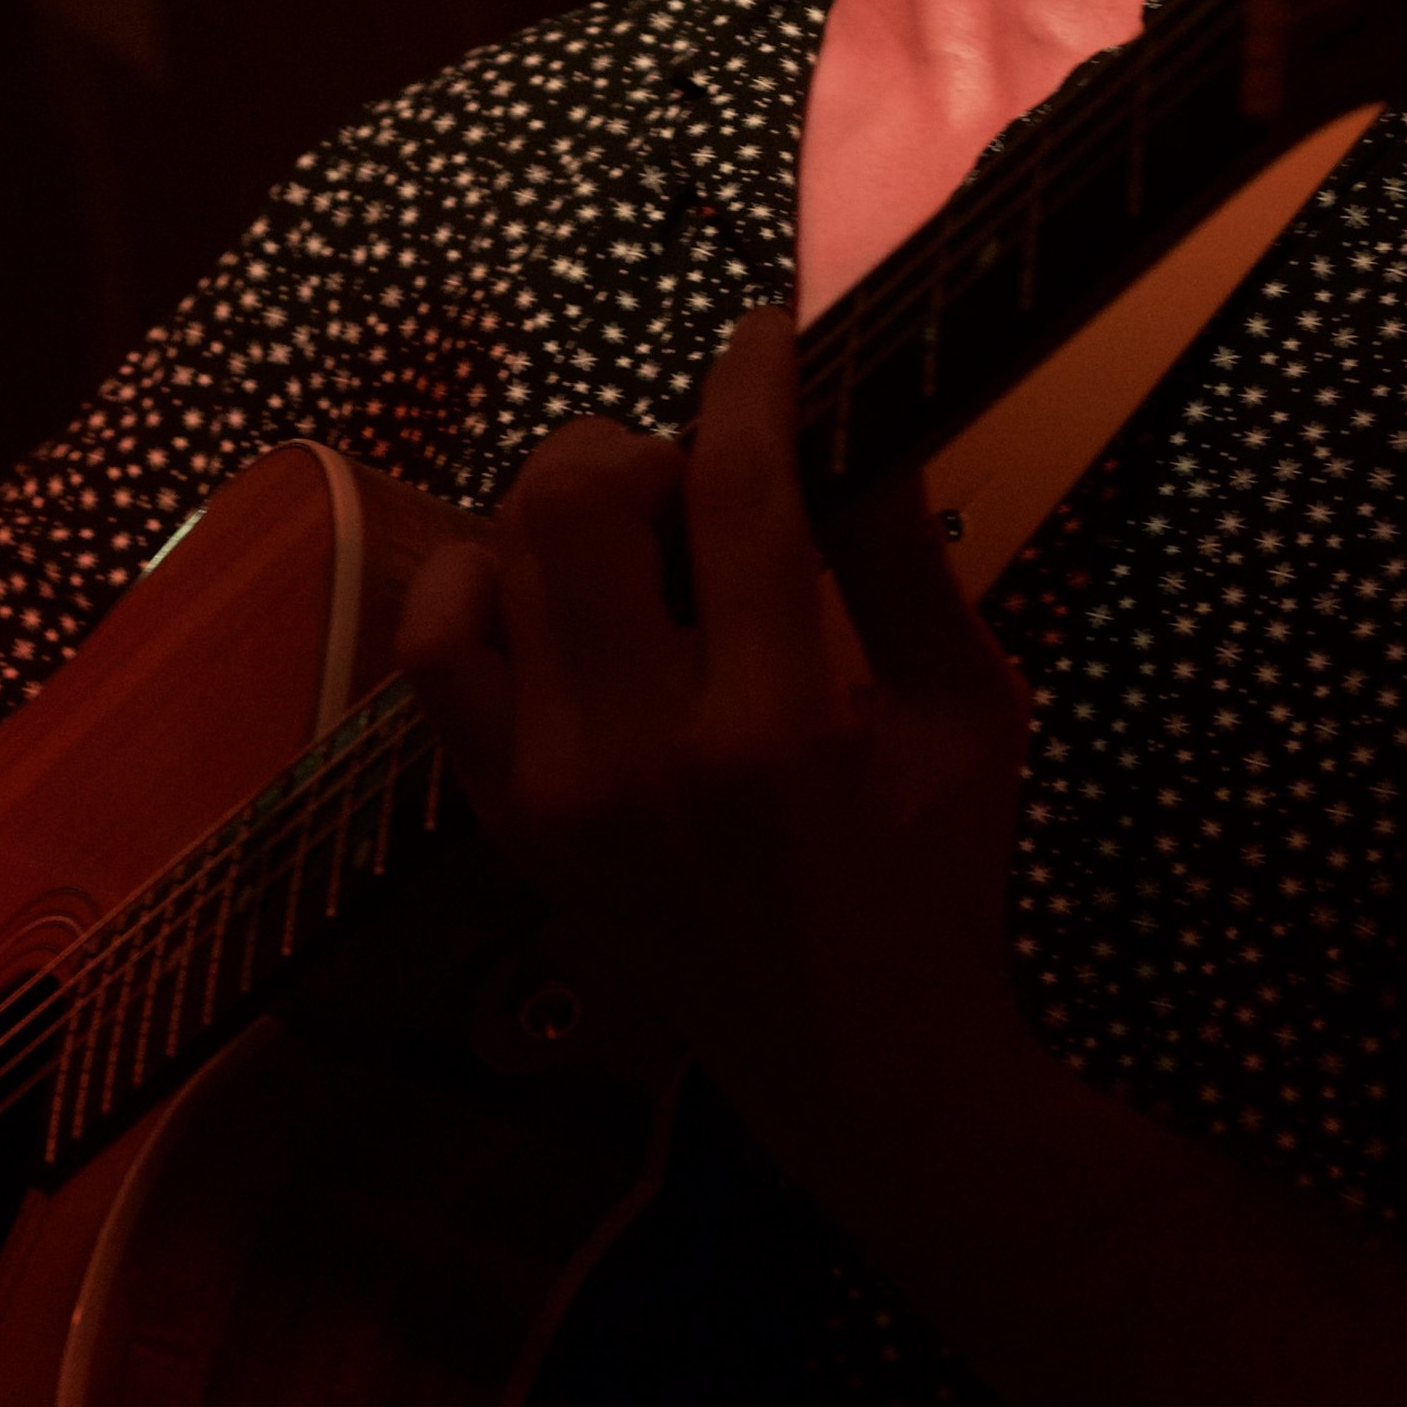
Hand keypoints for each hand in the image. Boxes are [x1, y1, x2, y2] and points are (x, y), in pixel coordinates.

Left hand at [397, 309, 1030, 1155]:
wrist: (861, 1070)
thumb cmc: (941, 879)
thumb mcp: (972, 711)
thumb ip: (910, 556)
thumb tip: (861, 410)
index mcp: (778, 726)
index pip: (740, 487)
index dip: (752, 379)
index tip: (768, 336)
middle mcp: (639, 756)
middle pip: (576, 500)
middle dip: (644, 442)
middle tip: (707, 477)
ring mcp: (550, 794)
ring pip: (493, 559)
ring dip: (564, 508)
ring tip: (641, 542)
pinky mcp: (504, 823)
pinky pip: (434, 656)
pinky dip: (479, 587)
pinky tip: (553, 593)